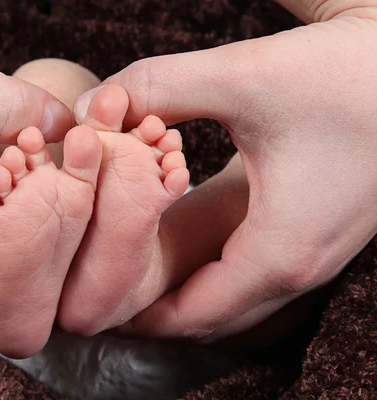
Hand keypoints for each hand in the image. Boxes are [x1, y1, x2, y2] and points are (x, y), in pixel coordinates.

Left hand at [70, 2, 376, 340]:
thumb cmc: (345, 75)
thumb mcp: (242, 77)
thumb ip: (158, 88)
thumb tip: (95, 105)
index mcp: (279, 250)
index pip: (190, 317)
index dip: (135, 316)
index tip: (90, 305)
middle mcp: (303, 266)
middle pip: (210, 319)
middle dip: (153, 311)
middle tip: (101, 289)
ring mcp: (317, 253)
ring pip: (235, 301)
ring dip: (183, 294)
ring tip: (133, 269)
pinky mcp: (320, 231)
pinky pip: (256, 276)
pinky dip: (213, 275)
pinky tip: (187, 243)